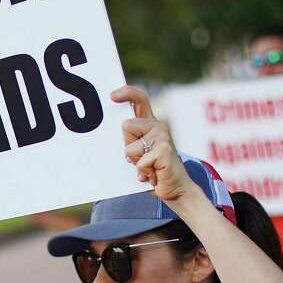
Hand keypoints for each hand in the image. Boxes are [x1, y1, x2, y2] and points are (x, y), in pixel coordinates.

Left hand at [112, 85, 195, 203]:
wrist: (175, 189)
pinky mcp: (164, 150)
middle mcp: (158, 126)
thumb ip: (130, 141)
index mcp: (150, 124)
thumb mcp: (138, 153)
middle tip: (141, 158)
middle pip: (126, 126)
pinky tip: (154, 174)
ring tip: (148, 167)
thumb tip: (107, 135)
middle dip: (127, 145)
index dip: (126, 93)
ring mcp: (163, 137)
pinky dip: (143, 172)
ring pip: (129, 147)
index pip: (140, 100)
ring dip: (135, 162)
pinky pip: (140, 162)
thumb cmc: (153, 170)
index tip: (112, 96)